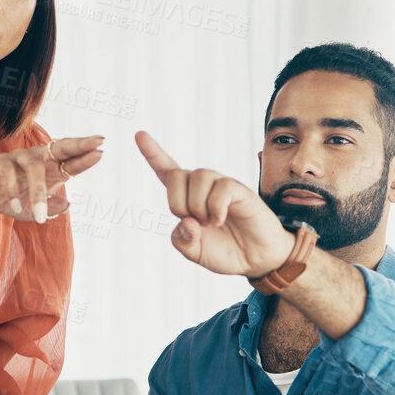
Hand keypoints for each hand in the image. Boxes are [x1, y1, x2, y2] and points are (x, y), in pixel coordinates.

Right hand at [0, 136, 104, 222]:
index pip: (72, 160)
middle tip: (96, 144)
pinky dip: (13, 193)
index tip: (102, 148)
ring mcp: (20, 157)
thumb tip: (67, 206)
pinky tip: (16, 208)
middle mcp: (39, 158)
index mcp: (53, 168)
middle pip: (61, 147)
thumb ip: (53, 208)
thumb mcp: (39, 209)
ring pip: (34, 167)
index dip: (86, 154)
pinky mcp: (1, 162)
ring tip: (40, 216)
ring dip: (37, 193)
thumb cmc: (19, 200)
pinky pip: (9, 175)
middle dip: (79, 145)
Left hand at [136, 130, 292, 277]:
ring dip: (198, 207)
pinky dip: (216, 208)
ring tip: (212, 223)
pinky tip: (221, 219)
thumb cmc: (225, 251)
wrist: (255, 260)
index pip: (166, 171)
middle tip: (195, 223)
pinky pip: (221, 188)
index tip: (139, 134)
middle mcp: (202, 187)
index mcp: (187, 198)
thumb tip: (188, 221)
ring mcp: (221, 186)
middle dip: (177, 203)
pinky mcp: (240, 190)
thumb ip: (181, 239)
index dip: (153, 153)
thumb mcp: (193, 251)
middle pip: (176, 175)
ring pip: (198, 176)